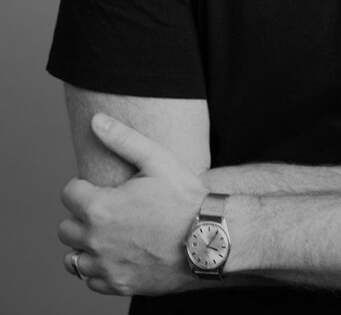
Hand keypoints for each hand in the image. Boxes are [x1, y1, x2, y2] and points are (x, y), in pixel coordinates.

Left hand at [59, 113, 206, 295]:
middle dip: (81, 215)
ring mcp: (107, 267)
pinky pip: (91, 281)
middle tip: (106, 208)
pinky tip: (117, 254)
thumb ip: (123, 139)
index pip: (68, 194)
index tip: (100, 186)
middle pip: (65, 228)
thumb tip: (97, 120)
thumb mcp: (157, 159)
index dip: (83, 186)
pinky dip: (98, 268)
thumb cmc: (185, 198)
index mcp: (100, 209)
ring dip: (85, 245)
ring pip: (72, 259)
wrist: (210, 239)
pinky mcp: (120, 285)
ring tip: (108, 233)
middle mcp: (96, 241)